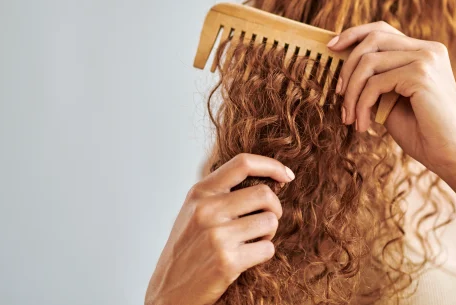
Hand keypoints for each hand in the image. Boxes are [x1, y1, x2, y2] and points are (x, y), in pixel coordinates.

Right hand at [145, 154, 294, 304]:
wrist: (168, 291)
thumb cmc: (186, 249)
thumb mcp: (193, 211)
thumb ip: (220, 193)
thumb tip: (267, 179)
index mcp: (199, 193)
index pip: (243, 163)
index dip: (271, 165)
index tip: (287, 176)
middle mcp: (207, 210)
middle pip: (265, 194)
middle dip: (274, 208)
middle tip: (266, 220)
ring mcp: (217, 236)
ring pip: (270, 221)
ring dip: (268, 233)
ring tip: (251, 241)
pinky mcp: (228, 261)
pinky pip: (267, 248)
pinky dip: (263, 253)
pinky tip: (246, 258)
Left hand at [327, 21, 455, 178]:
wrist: (451, 156)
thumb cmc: (421, 132)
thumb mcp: (391, 100)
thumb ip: (375, 80)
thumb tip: (343, 67)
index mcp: (425, 51)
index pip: (382, 30)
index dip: (353, 34)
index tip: (331, 48)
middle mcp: (429, 49)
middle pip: (372, 39)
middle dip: (347, 67)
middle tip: (339, 95)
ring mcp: (427, 59)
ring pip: (368, 62)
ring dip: (352, 93)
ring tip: (349, 118)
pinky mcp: (421, 75)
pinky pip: (374, 84)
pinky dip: (362, 105)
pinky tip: (364, 126)